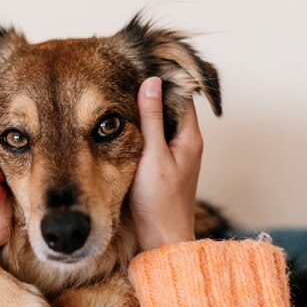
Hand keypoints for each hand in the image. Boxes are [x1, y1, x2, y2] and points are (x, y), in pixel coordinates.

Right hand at [129, 77, 201, 250]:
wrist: (160, 238)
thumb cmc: (160, 202)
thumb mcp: (152, 156)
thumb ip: (150, 119)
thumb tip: (150, 83)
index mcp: (189, 137)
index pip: (180, 95)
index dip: (162, 80)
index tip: (138, 68)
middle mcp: (185, 143)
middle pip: (169, 107)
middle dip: (150, 94)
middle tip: (122, 80)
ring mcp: (174, 155)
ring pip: (159, 123)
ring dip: (143, 113)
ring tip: (117, 98)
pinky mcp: (161, 166)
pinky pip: (152, 139)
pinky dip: (139, 130)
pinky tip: (120, 128)